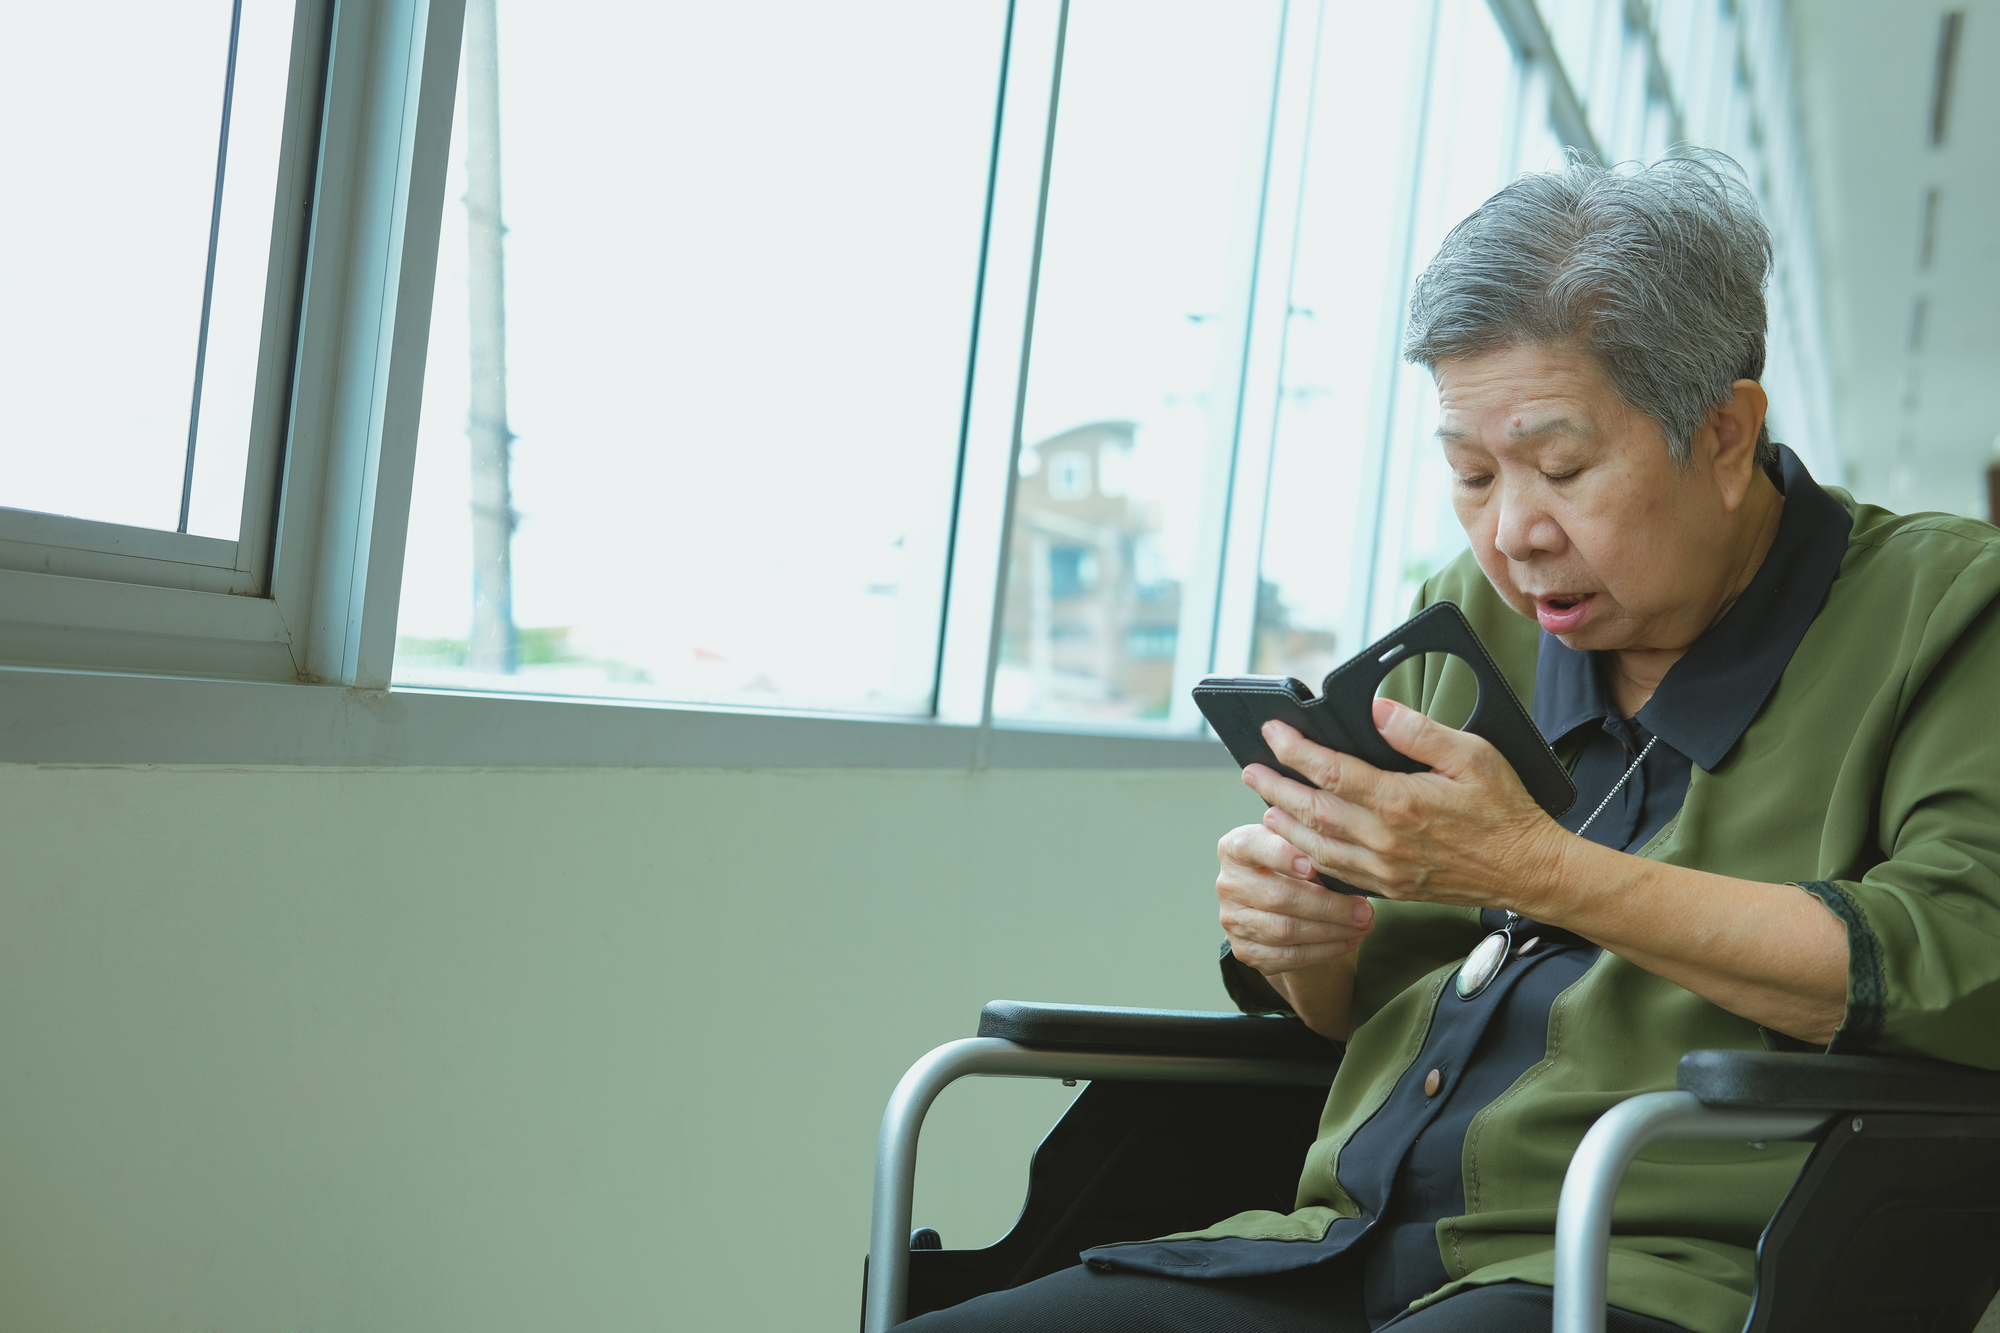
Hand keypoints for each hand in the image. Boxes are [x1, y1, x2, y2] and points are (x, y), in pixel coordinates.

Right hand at [1215, 821, 1374, 975]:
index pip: (1251, 847)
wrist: (1278, 901)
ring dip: (1332, 931)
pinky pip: (1289, 956)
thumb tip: (1344, 863)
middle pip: (1278, 897)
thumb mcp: (1297, 845)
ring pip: (1286, 931)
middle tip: (1363, 910)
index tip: (1313, 865)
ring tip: (1363, 926)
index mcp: (1235, 848)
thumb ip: (1310, 847)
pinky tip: (1348, 941)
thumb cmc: (1295, 864)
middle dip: (1328, 906)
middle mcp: (1228, 884)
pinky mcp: (1246, 951)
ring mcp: (1233, 920)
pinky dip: (1324, 950)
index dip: (1281, 856)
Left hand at [1242, 698, 1566, 915]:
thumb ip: (1418, 731)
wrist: (1529, 871)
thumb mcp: (1472, 755)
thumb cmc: (1505, 810)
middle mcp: (1385, 840)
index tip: (1273, 731)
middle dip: (1275, 786)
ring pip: (1316, 847)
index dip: (1295, 750)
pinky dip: (1309, 856)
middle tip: (1250, 767)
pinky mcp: (1391, 889)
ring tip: (1264, 801)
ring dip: (1284, 823)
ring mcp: (1385, 869)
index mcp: (1402, 802)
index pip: (1331, 771)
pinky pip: (1337, 874)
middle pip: (1312, 811)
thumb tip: (1374, 710)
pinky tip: (1298, 843)